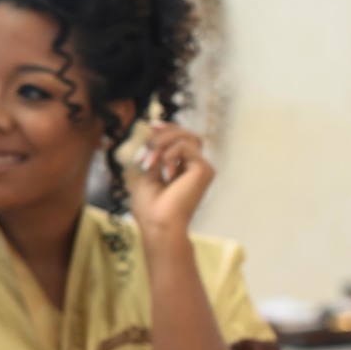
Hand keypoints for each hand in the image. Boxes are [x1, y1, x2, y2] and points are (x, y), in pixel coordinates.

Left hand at [128, 122, 213, 236]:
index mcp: (184, 169)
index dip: (169, 128)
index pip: (182, 139)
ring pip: (185, 137)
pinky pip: (184, 147)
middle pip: (186, 134)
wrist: (158, 224)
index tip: (152, 126)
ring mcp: (202, 169)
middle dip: (162, 136)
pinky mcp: (204, 170)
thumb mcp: (148, 174)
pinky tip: (164, 173)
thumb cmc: (150, 207)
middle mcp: (196, 168)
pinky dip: (168, 156)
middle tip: (146, 152)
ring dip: (161, 144)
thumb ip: (156, 155)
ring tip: (149, 163)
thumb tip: (154, 133)